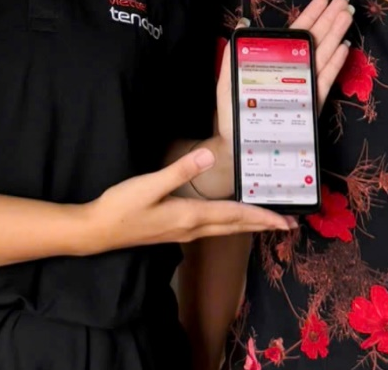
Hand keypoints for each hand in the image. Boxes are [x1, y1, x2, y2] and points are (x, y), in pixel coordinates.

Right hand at [85, 147, 295, 251]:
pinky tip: (229, 220)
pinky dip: (229, 224)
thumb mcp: (149, 184)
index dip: (262, 217)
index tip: (286, 221)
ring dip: (248, 225)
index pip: (235, 216)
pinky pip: (211, 228)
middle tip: (290, 225)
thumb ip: (181, 170)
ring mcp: (183, 232)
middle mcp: (192, 228)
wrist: (97, 231)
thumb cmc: (121, 207)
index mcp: (190, 216)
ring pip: (225, 229)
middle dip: (263, 224)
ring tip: (268, 222)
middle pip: (235, 226)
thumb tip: (209, 155)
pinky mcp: (174, 230)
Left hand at [216, 0, 354, 148]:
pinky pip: (324, 79)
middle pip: (316, 39)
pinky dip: (334, 63)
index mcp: (278, 61)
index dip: (311, 15)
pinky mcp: (310, 103)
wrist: (240, 143)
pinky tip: (343, 46)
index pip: (297, 33)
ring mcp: (305, 85)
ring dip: (336, 33)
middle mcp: (294, 70)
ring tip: (347, 15)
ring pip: (324, 54)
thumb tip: (243, 22)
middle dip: (330, 18)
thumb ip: (234, 51)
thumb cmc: (235, 111)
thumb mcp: (228, 78)